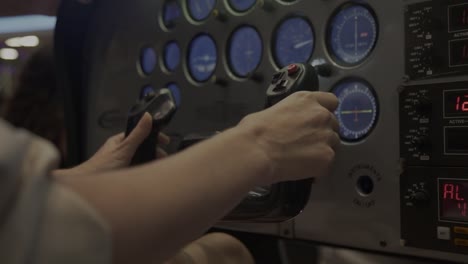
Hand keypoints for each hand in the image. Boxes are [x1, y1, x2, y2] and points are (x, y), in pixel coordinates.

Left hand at [54, 113, 169, 176]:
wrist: (87, 187)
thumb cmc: (100, 168)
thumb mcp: (124, 149)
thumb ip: (137, 134)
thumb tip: (148, 117)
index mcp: (119, 141)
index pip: (140, 134)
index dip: (154, 137)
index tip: (165, 141)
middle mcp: (120, 151)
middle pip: (142, 147)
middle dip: (154, 151)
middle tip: (163, 157)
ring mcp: (120, 163)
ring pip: (139, 159)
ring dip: (149, 162)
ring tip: (157, 167)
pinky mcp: (120, 175)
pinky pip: (136, 170)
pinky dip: (143, 171)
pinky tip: (147, 176)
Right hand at [238, 91, 339, 183]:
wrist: (256, 152)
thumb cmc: (255, 132)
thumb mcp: (272, 110)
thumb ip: (291, 114)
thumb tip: (288, 124)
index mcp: (307, 100)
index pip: (331, 101)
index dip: (325, 111)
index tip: (319, 120)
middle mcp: (321, 115)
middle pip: (333, 124)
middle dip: (322, 133)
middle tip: (306, 143)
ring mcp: (326, 136)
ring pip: (333, 144)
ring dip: (322, 149)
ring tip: (302, 157)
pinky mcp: (327, 156)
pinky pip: (328, 163)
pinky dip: (318, 168)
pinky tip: (303, 168)